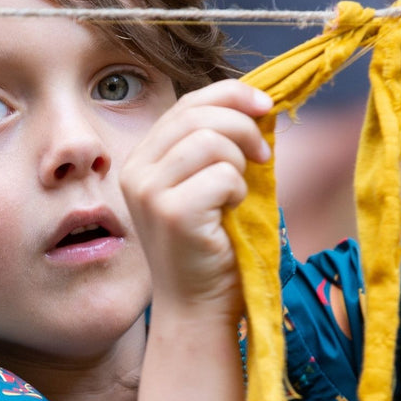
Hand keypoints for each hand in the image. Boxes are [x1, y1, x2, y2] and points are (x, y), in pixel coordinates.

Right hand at [119, 79, 272, 315]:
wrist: (197, 305)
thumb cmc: (210, 247)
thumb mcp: (207, 184)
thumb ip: (216, 145)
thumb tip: (255, 102)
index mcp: (142, 161)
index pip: (185, 104)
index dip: (229, 95)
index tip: (264, 106)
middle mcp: (135, 173)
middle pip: (197, 114)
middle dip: (242, 125)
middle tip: (263, 156)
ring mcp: (149, 193)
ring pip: (210, 140)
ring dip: (239, 164)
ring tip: (238, 194)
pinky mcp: (172, 213)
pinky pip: (221, 175)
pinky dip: (238, 191)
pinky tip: (230, 212)